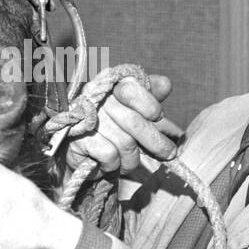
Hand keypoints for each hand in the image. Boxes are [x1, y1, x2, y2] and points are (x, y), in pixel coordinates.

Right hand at [64, 74, 182, 175]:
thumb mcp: (133, 108)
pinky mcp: (79, 139)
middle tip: (169, 154)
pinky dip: (115, 165)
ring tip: (130, 162)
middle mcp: (95, 97)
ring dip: (132, 159)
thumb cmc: (113, 126)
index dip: (149, 105)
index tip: (158, 117)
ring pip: (125, 143)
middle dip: (155, 142)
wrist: (82, 151)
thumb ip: (150, 95)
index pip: (131, 89)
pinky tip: (112, 164)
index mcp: (109, 83)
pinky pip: (110, 155)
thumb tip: (165, 84)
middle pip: (133, 121)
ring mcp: (86, 119)